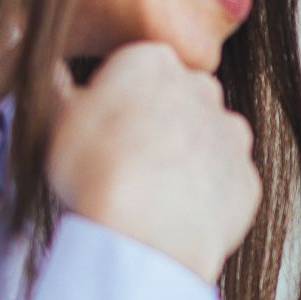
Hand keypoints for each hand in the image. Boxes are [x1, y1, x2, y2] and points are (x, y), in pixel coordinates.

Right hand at [42, 42, 258, 283]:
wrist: (143, 237)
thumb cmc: (96, 176)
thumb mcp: (56, 123)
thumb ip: (59, 91)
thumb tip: (54, 75)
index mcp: (152, 61)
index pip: (137, 68)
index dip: (118, 101)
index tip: (105, 128)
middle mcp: (202, 88)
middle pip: (180, 97)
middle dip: (160, 122)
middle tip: (128, 159)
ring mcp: (230, 135)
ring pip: (208, 138)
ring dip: (187, 157)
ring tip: (153, 191)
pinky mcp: (246, 179)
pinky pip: (225, 181)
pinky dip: (207, 195)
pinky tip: (177, 213)